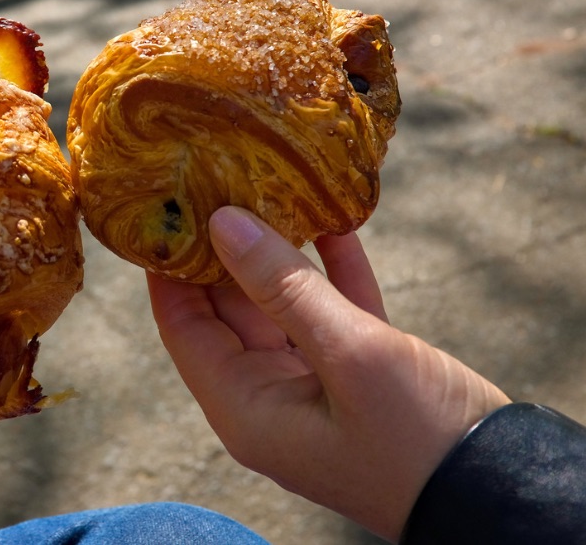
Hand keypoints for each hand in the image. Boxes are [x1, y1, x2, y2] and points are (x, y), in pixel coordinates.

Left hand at [149, 207, 507, 541]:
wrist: (509, 492)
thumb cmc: (419, 437)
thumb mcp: (349, 353)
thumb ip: (283, 287)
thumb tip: (222, 223)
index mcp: (246, 408)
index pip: (182, 325)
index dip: (168, 267)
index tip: (163, 207)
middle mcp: (270, 399)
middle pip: (227, 310)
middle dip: (225, 249)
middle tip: (216, 181)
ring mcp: (316, 389)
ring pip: (284, 305)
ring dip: (283, 252)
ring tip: (270, 186)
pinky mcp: (364, 378)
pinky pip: (335, 313)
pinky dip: (334, 271)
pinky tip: (334, 219)